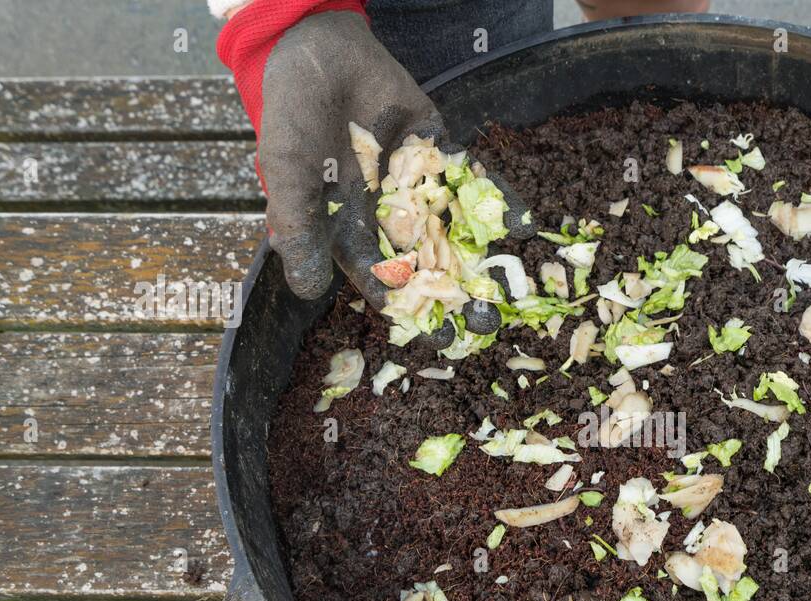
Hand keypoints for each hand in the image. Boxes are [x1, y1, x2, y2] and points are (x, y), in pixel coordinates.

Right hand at [258, 10, 527, 347]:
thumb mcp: (288, 173)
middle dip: (455, 294)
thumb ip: (299, 228)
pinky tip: (523, 224)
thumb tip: (306, 292)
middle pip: (427, 263)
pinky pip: (470, 180)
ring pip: (454, 228)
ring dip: (481, 257)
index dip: (409, 310)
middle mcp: (390, 214)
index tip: (436, 338)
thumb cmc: (292, 115)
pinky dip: (496, 199)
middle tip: (484, 325)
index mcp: (352, 230)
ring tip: (510, 289)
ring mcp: (418, 183)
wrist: (316, 50)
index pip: (384, 279)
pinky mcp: (439, 150)